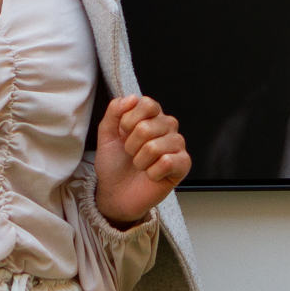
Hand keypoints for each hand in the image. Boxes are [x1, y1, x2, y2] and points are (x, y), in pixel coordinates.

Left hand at [94, 94, 189, 225]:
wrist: (115, 193)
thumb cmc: (114, 163)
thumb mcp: (106, 134)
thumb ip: (115, 111)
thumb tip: (132, 98)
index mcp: (151, 115)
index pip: (147, 104)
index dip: (128, 121)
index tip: (123, 134)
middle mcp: (167, 127)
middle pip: (148, 127)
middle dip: (131, 146)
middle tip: (131, 154)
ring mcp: (177, 145)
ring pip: (155, 147)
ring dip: (140, 161)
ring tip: (140, 165)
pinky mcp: (183, 165)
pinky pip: (167, 162)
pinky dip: (152, 172)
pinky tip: (152, 174)